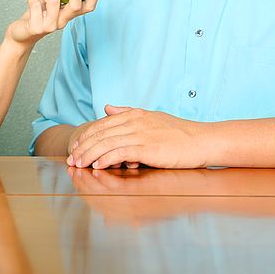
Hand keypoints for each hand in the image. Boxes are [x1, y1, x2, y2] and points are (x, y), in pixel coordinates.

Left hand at [5, 0, 100, 45]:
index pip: (87, 7)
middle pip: (76, 6)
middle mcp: (62, 21)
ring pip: (54, 0)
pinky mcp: (37, 28)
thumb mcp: (48, 3)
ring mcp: (50, 26)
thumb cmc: (35, 15)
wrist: (21, 34)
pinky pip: (36, 4)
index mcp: (67, 15)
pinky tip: (30, 0)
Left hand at [67, 105, 206, 169]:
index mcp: (135, 114)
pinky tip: (97, 166)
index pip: (103, 124)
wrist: (202, 141)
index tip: (77, 147)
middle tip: (72, 160)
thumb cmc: (180, 133)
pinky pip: (119, 153)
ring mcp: (140, 134)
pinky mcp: (147, 148)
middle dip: (83, 147)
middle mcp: (135, 121)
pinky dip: (106, 159)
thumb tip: (107, 107)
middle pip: (100, 134)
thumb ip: (128, 112)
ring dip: (90, 155)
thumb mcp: (152, 117)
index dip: (87, 136)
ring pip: (106, 143)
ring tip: (80, 165)